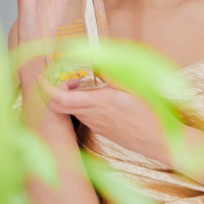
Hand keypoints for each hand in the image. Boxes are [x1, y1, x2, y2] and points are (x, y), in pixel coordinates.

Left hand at [36, 76, 178, 165]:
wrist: (160, 141)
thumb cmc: (152, 113)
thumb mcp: (136, 87)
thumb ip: (114, 74)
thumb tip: (96, 61)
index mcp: (99, 101)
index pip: (60, 98)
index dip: (46, 88)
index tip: (43, 76)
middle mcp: (92, 115)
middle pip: (57, 107)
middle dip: (54, 91)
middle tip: (70, 78)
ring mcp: (95, 124)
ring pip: (69, 111)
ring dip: (68, 97)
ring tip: (84, 84)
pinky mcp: (100, 130)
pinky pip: (81, 116)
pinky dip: (79, 104)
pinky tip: (95, 97)